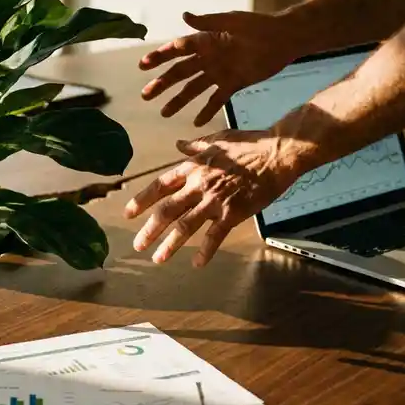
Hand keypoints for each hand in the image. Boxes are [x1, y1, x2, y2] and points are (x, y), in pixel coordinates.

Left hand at [123, 130, 305, 266]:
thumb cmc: (248, 144)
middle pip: (167, 210)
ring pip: (186, 226)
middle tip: (137, 245)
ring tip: (158, 259)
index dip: (141, 201)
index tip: (128, 214)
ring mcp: (214, 200)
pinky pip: (216, 236)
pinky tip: (197, 264)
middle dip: (149, 229)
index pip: (159, 186)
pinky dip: (206, 251)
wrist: (277, 153)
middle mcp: (198, 185)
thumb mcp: (216, 140)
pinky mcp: (233, 213)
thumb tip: (178, 143)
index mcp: (192, 168)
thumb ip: (194, 145)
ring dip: (170, 244)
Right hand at [139, 11, 296, 124]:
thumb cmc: (259, 26)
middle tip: (145, 95)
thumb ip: (208, 22)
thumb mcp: (232, 22)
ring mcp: (219, 72)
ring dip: (178, 100)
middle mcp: (208, 58)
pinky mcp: (233, 84)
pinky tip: (196, 122)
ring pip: (193, 89)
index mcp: (205, 41)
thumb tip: (184, 16)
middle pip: (180, 73)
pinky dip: (206, 110)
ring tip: (164, 113)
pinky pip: (216, 99)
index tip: (143, 65)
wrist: (284, 39)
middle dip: (162, 84)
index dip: (159, 57)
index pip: (176, 50)